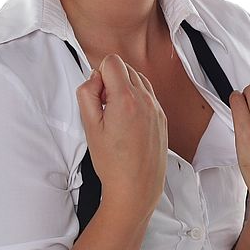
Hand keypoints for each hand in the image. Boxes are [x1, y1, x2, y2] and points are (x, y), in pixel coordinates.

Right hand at [75, 54, 168, 219]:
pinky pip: (148, 96)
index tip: (97, 94)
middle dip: (111, 80)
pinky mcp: (162, 119)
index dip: (99, 74)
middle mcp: (146, 100)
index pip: (112, 61)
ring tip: (115, 114)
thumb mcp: (89, 126)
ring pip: (138, 80)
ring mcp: (156, 109)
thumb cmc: (113, 163)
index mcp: (126, 98)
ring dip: (124, 88)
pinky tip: (127, 122)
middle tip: (104, 106)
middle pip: (126, 68)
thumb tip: (94, 79)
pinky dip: (136, 100)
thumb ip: (87, 93)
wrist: (136, 188)